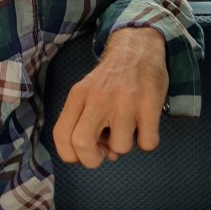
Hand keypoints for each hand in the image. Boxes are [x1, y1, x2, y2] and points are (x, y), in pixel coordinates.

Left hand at [52, 27, 167, 168]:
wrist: (138, 50)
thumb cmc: (111, 79)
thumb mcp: (89, 93)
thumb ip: (87, 123)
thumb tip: (105, 155)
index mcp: (78, 95)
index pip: (60, 134)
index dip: (70, 154)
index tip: (83, 153)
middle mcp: (98, 98)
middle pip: (81, 144)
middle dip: (92, 160)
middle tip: (104, 151)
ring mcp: (124, 102)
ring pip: (120, 147)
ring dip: (124, 146)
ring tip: (127, 128)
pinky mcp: (149, 105)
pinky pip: (147, 144)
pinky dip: (147, 142)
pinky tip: (144, 126)